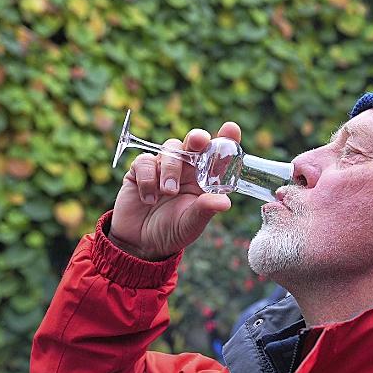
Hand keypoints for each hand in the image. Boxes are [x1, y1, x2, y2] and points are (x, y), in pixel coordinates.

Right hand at [108, 122, 240, 259]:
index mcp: (205, 179)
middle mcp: (187, 169)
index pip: (218, 155)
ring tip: (168, 192)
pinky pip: (145, 161)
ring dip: (170, 168)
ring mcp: (164, 167)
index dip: (225, 139)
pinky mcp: (141, 170)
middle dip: (197, 138)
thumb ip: (205, 210)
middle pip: (194, 142)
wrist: (141, 243)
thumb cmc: (173, 231)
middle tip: (198, 141)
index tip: (231, 129)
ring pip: (170, 149)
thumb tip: (225, 202)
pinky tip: (148, 198)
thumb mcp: (191, 224)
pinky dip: (148, 178)